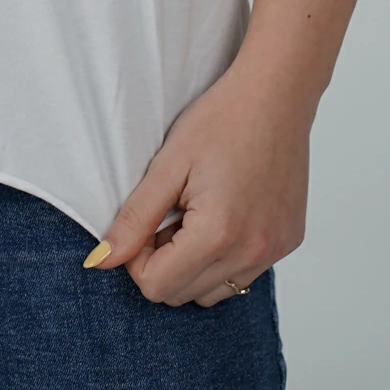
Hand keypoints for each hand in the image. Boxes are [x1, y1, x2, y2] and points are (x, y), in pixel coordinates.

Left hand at [87, 59, 311, 305]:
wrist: (276, 94)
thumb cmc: (220, 120)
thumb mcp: (168, 164)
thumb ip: (134, 219)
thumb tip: (101, 262)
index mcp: (218, 235)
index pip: (156, 286)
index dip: (137, 257)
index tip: (145, 220)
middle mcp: (251, 253)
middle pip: (183, 295)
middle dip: (164, 261)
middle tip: (170, 212)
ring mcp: (274, 252)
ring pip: (214, 293)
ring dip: (194, 265)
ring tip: (197, 213)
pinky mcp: (288, 243)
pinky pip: (244, 274)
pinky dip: (225, 257)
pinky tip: (225, 213)